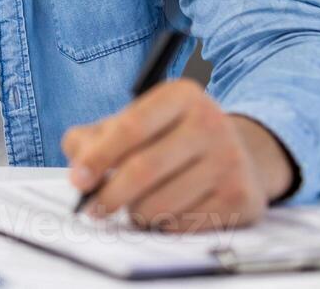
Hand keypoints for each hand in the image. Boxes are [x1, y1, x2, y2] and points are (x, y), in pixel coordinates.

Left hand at [61, 79, 294, 231]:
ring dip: (136, 213)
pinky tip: (165, 213)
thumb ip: (93, 138)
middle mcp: (211, 122)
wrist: (238, 154)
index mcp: (180, 95)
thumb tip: (79, 172)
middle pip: (144, 169)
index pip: (130, 128)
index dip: (98, 157)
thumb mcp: (133, 122)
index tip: (77, 181)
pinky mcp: (242, 198)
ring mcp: (230, 160)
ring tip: (135, 206)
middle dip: (110, 195)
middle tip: (94, 209)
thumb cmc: (169, 138)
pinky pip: (184, 224)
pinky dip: (163, 225)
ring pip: (162, 203)